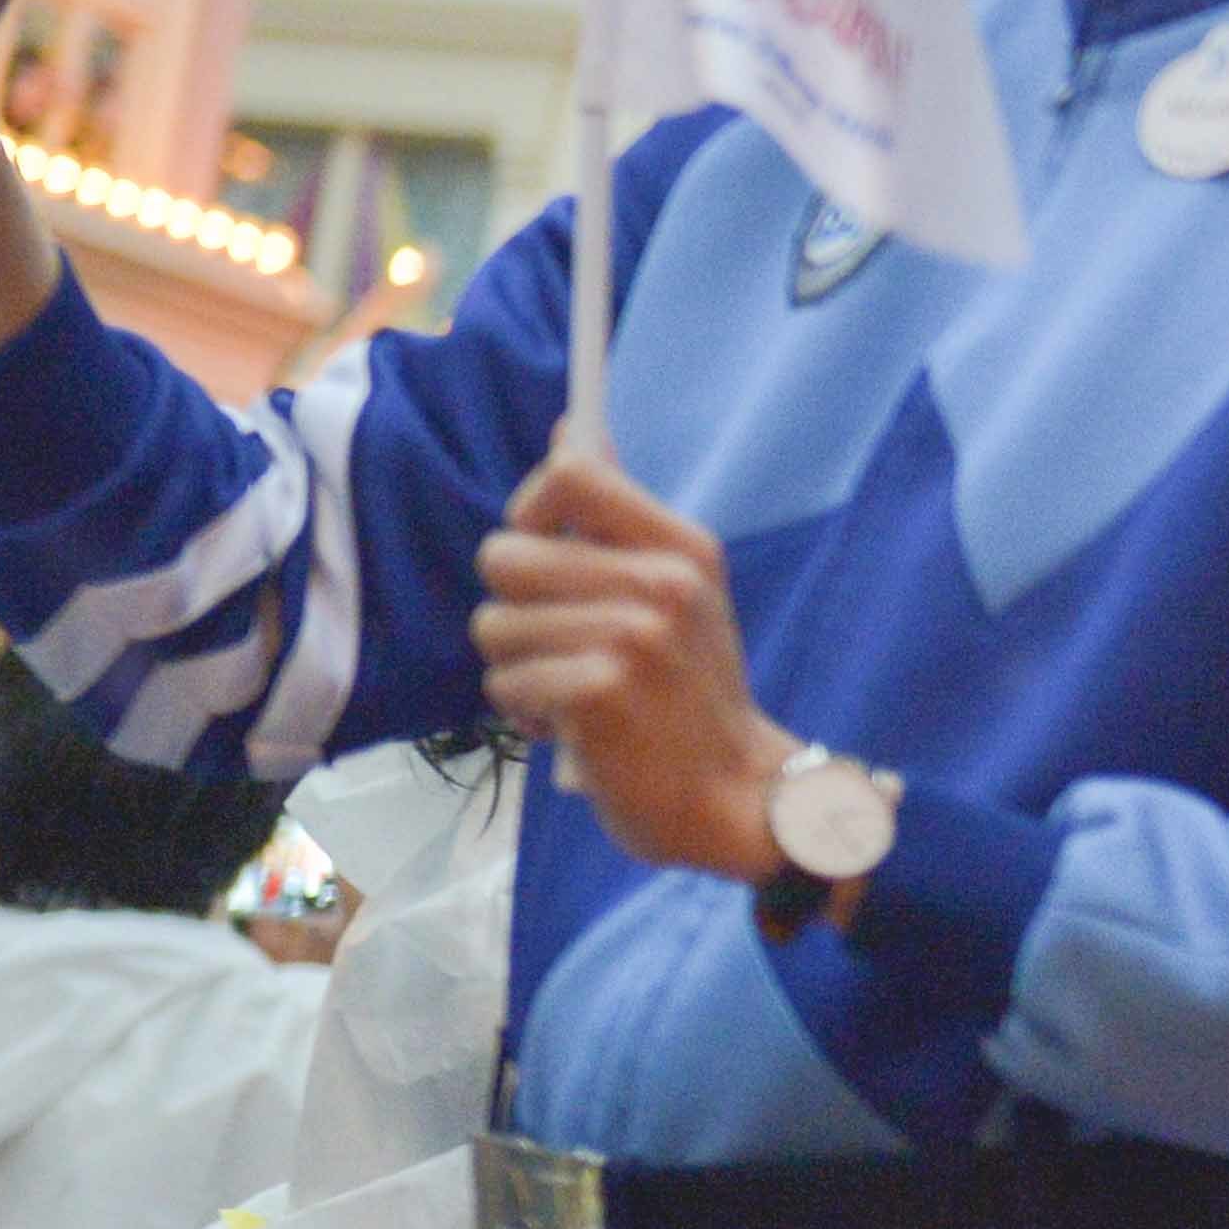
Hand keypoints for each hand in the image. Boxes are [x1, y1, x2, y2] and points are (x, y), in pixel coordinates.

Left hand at [471, 447, 786, 877]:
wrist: (735, 796)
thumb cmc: (692, 695)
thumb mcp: (681, 592)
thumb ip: (619, 519)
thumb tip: (568, 431)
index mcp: (683, 548)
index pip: (570, 475)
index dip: (532, 511)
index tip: (548, 552)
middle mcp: (662, 583)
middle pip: (505, 555)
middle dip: (515, 609)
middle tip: (565, 646)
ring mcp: (634, 638)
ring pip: (493, 624)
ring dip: (517, 669)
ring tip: (571, 692)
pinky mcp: (600, 693)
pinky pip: (505, 681)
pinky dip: (527, 714)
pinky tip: (572, 728)